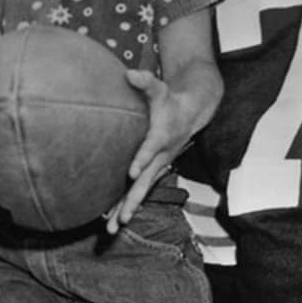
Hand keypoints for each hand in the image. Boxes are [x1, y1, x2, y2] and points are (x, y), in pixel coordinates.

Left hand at [104, 68, 205, 233]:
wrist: (190, 114)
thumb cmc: (169, 100)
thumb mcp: (160, 88)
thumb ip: (145, 81)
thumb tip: (129, 73)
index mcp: (161, 137)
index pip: (151, 149)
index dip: (142, 159)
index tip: (131, 171)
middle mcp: (160, 157)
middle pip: (146, 182)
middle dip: (133, 200)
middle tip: (121, 217)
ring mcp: (156, 167)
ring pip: (141, 192)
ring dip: (127, 210)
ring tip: (112, 229)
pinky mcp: (151, 172)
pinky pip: (138, 191)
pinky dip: (127, 206)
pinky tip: (111, 221)